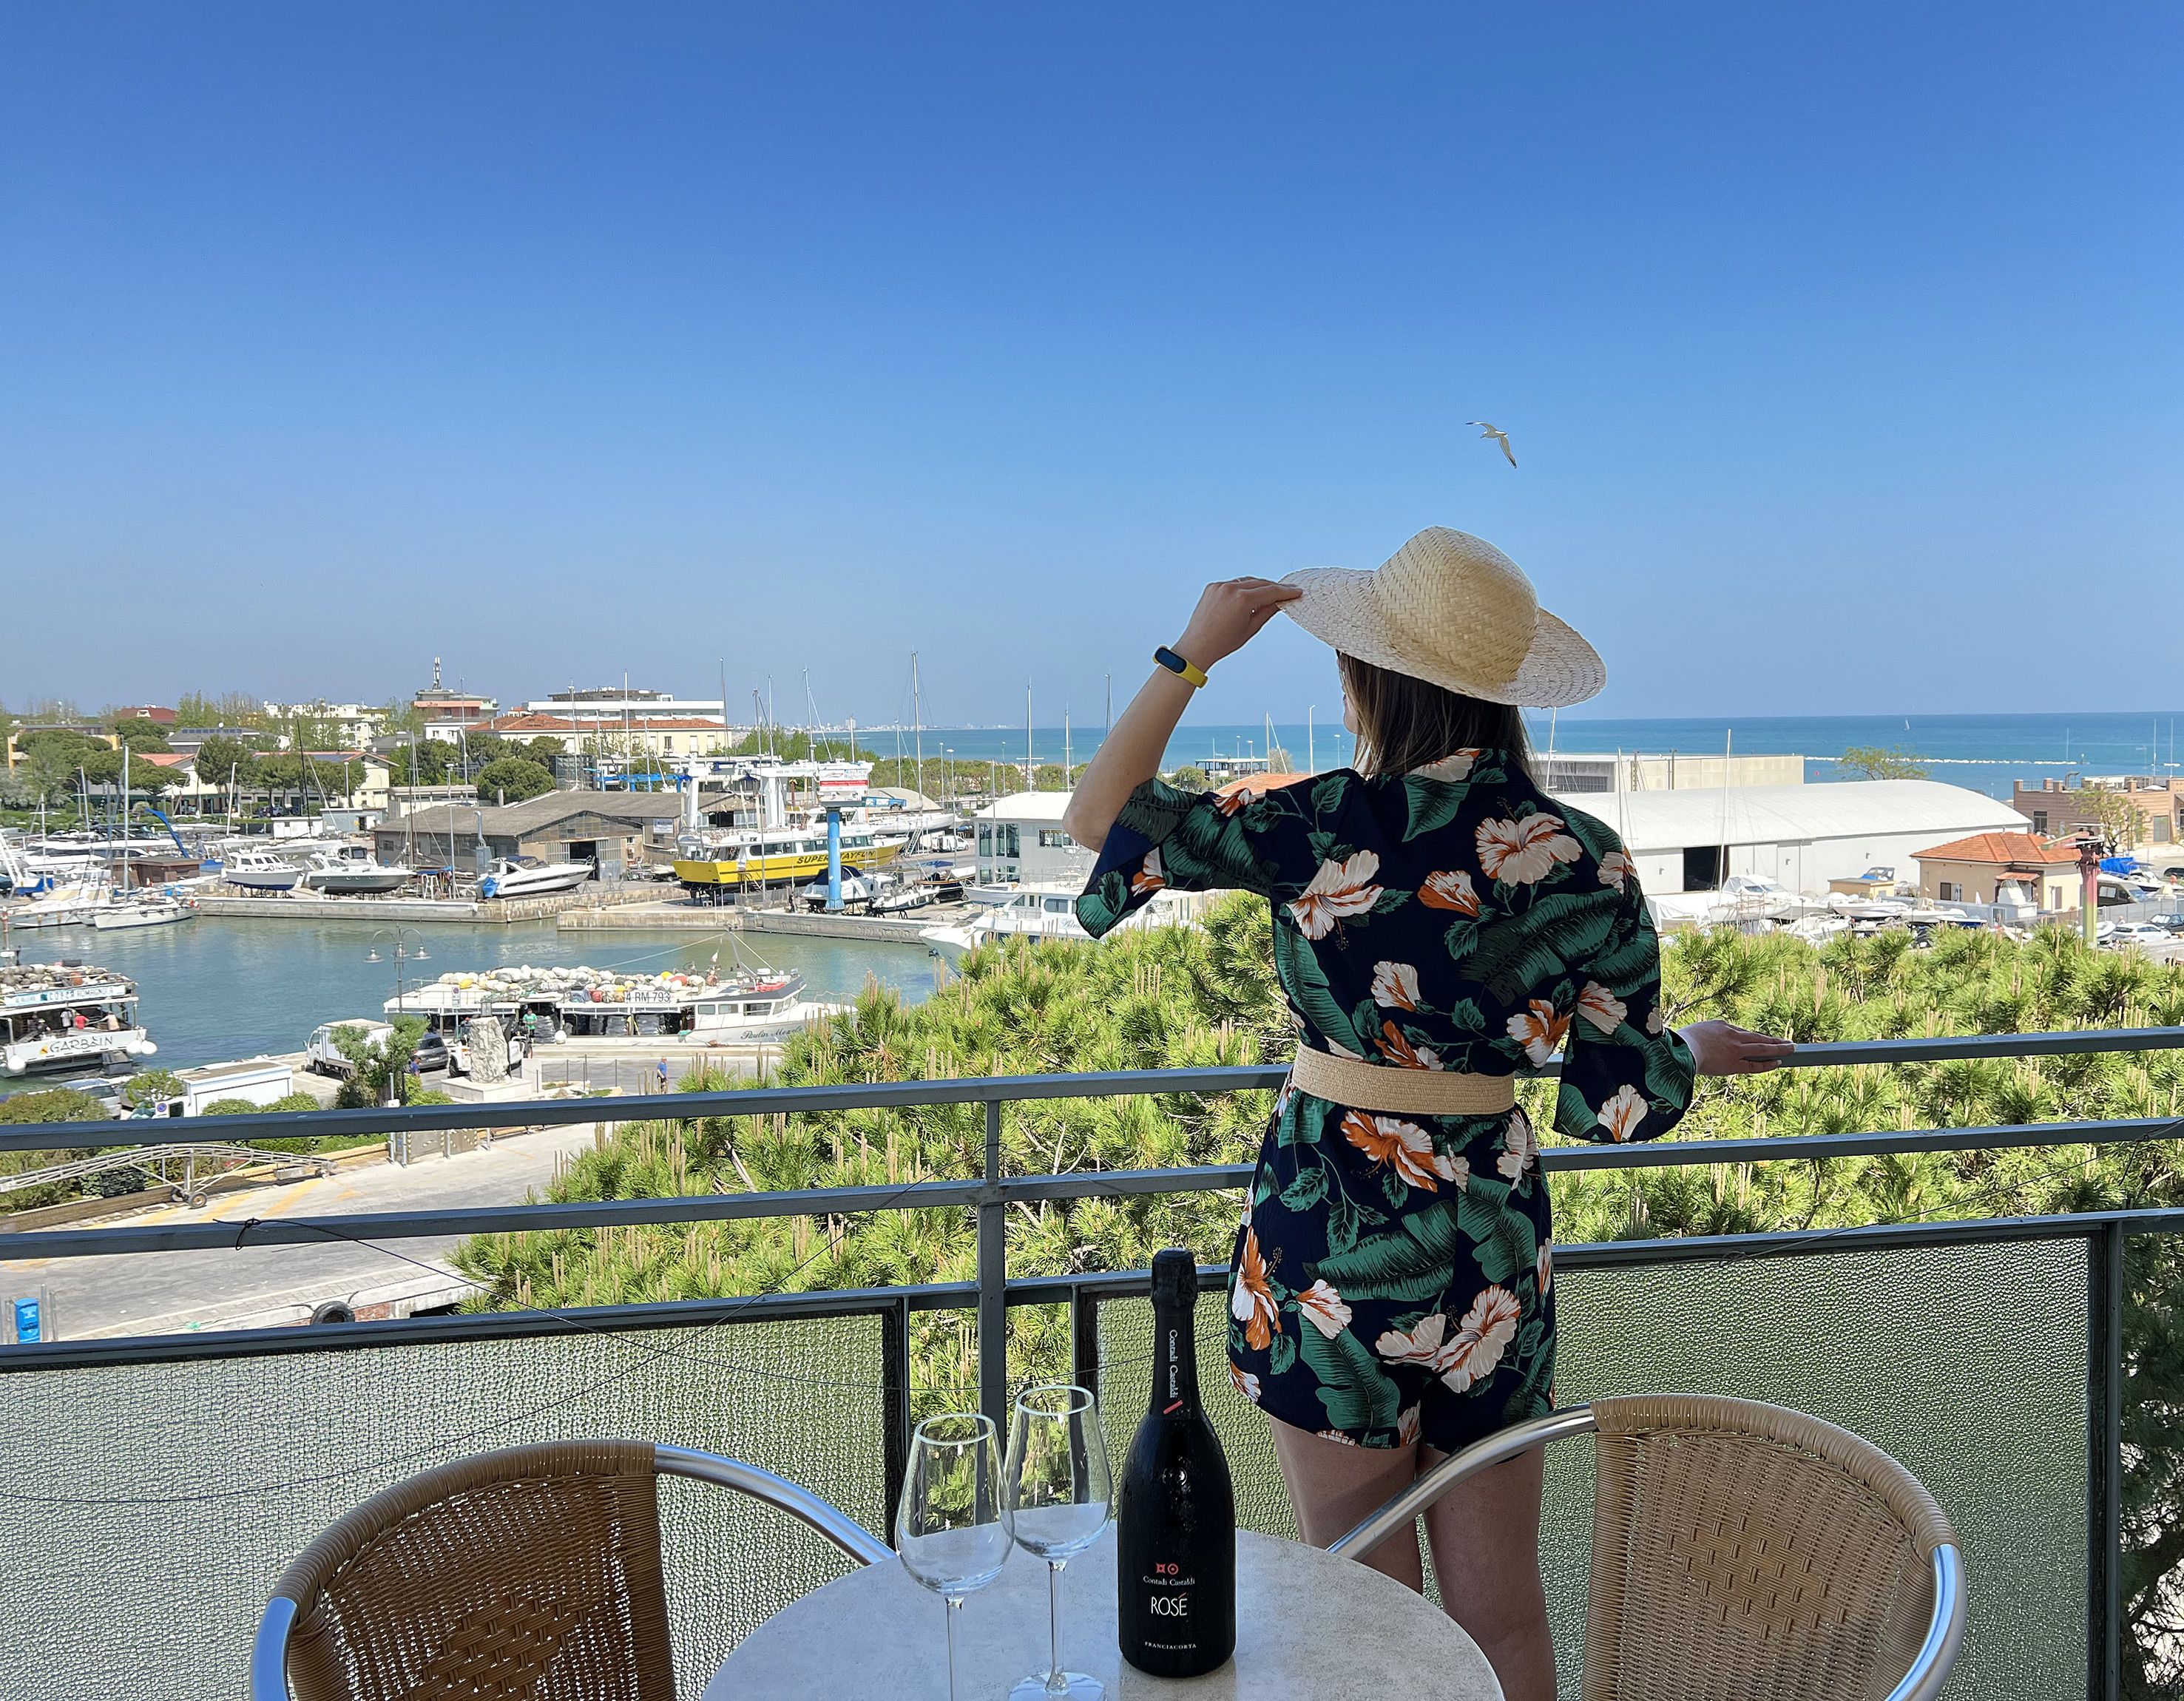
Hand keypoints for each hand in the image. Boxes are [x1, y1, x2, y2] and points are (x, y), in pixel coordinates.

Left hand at [1173, 577, 1302, 671]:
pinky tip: (1249, 596)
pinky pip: (1233, 584)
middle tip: (1287, 592)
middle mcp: (1230, 588)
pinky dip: (1243, 588)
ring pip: (1246, 581)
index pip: (1270, 591)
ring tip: (1269, 595)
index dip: (1286, 592)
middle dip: (1274, 588)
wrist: (1197, 646)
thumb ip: (1267, 611)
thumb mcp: (1251, 628)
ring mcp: (1220, 586)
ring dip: (1259, 587)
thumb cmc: (1222, 642)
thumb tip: (1280, 602)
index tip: (1296, 591)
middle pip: (1260, 583)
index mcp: (1242, 599)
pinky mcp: (1212, 587)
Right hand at [1677, 1020, 1794, 1075]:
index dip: (1752, 1038)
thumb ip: (1703, 1036)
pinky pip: (1754, 1064)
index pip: (1741, 1032)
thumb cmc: (1681, 1042)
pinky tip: (1778, 1062)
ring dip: (1778, 1047)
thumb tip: (1702, 1043)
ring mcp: (1735, 1049)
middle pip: (1757, 1037)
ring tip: (1790, 1047)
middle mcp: (1732, 1035)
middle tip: (1786, 1040)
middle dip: (1773, 1040)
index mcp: (1721, 1026)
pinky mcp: (1734, 1064)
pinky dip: (1767, 1063)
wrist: (1681, 1048)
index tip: (1759, 1040)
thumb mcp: (1693, 1033)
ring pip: (1762, 1048)